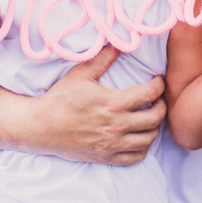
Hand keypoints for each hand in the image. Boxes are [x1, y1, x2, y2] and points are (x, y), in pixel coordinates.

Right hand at [34, 45, 166, 165]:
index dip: (159, 85)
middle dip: (162, 107)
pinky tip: (139, 139)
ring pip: (148, 140)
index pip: (150, 94)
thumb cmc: (59, 99)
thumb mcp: (80, 74)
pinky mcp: (105, 156)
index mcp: (113, 103)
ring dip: (154, 128)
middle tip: (158, 100)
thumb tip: (117, 45)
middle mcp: (117, 126)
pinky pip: (135, 157)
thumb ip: (101, 59)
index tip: (157, 81)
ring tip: (150, 119)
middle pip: (154, 119)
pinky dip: (142, 149)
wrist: (39, 127)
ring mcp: (112, 144)